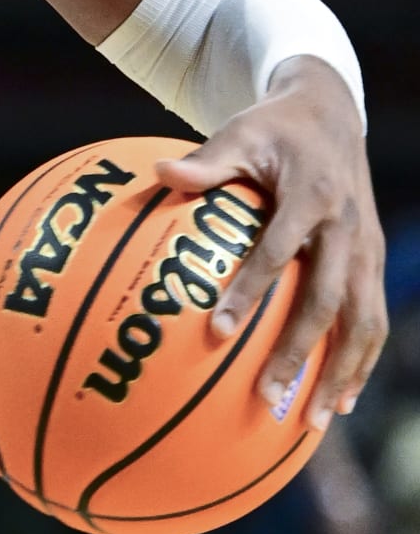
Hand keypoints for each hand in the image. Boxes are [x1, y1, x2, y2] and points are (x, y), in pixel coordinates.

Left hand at [156, 59, 386, 431]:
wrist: (331, 111)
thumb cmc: (272, 129)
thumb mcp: (239, 133)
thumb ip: (204, 162)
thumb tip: (158, 172)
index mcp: (313, 196)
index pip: (279, 252)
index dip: (251, 292)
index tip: (217, 332)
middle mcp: (348, 228)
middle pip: (328, 301)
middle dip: (299, 353)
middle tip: (266, 397)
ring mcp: (367, 249)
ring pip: (362, 321)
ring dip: (340, 373)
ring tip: (315, 422)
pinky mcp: (373, 262)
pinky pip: (373, 319)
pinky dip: (361, 362)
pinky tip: (343, 402)